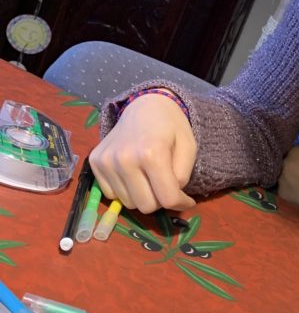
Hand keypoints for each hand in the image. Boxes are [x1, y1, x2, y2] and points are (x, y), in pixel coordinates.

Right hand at [90, 94, 196, 212]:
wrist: (145, 106)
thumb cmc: (171, 127)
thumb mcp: (189, 148)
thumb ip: (183, 177)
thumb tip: (171, 200)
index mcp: (152, 154)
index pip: (167, 199)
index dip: (181, 204)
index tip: (187, 201)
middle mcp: (125, 159)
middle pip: (146, 206)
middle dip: (160, 201)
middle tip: (165, 186)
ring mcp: (106, 161)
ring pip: (128, 203)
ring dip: (142, 196)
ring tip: (149, 177)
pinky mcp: (95, 162)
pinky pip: (111, 194)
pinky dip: (125, 191)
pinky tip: (133, 174)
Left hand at [277, 145, 298, 212]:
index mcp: (296, 150)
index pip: (295, 153)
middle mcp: (285, 162)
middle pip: (287, 165)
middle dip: (294, 170)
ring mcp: (281, 178)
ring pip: (285, 179)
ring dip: (291, 182)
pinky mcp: (282, 193)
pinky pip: (286, 193)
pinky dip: (291, 195)